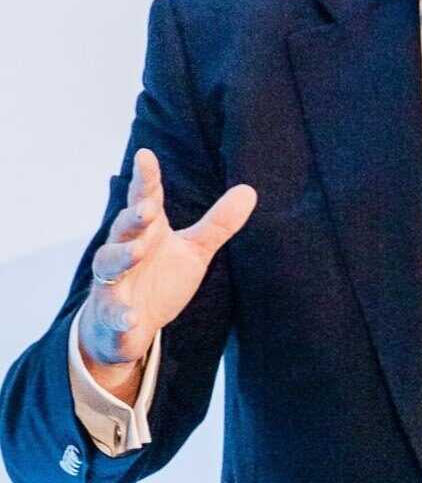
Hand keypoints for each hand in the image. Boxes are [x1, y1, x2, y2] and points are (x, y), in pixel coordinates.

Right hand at [78, 148, 256, 387]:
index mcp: (149, 230)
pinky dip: (120, 315)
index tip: (145, 155)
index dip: (146, 177)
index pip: (146, 198)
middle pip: (124, 227)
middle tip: (148, 208)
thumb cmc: (160, 279)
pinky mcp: (110, 314)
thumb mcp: (194, 250)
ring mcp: (114, 282)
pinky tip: (132, 318)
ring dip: (122, 256)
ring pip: (109, 263)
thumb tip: (250, 189)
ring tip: (138, 251)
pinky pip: (112, 313)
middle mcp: (126, 250)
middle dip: (134, 216)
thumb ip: (218, 223)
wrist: (125, 327)